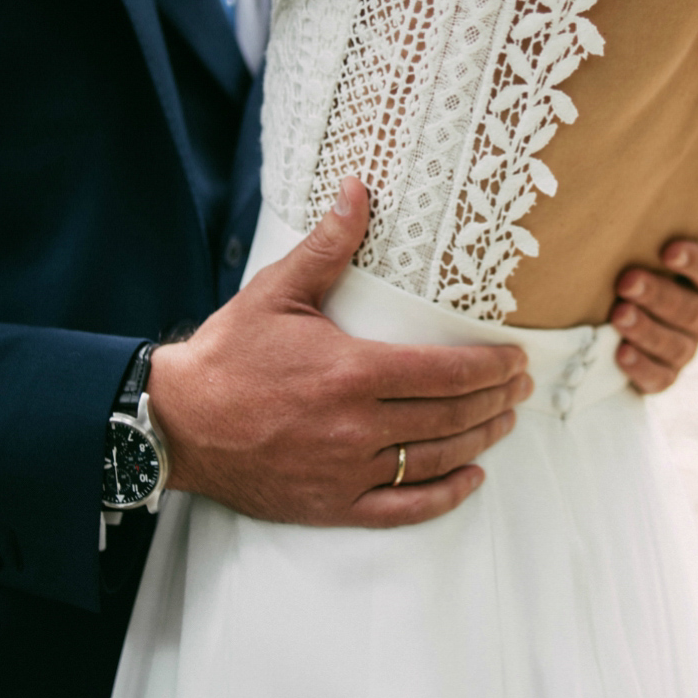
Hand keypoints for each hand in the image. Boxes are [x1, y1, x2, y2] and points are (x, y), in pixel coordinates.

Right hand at [147, 179, 530, 528]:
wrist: (176, 422)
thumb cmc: (227, 354)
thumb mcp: (277, 290)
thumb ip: (328, 244)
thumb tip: (359, 189)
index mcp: (352, 372)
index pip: (445, 372)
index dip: (490, 368)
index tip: (516, 360)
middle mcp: (357, 427)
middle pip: (450, 417)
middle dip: (496, 401)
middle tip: (522, 388)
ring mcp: (346, 471)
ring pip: (434, 460)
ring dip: (479, 441)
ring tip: (504, 422)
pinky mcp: (331, 506)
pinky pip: (403, 509)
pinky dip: (444, 496)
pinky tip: (470, 479)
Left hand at [609, 238, 697, 394]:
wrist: (612, 323)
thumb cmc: (626, 269)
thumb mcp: (636, 251)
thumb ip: (637, 231)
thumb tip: (609, 183)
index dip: (694, 260)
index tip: (667, 250)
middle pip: (691, 309)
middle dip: (658, 295)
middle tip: (626, 281)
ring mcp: (685, 348)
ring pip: (676, 344)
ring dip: (647, 330)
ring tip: (618, 315)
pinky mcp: (664, 376)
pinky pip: (660, 377)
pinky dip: (641, 367)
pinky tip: (620, 354)